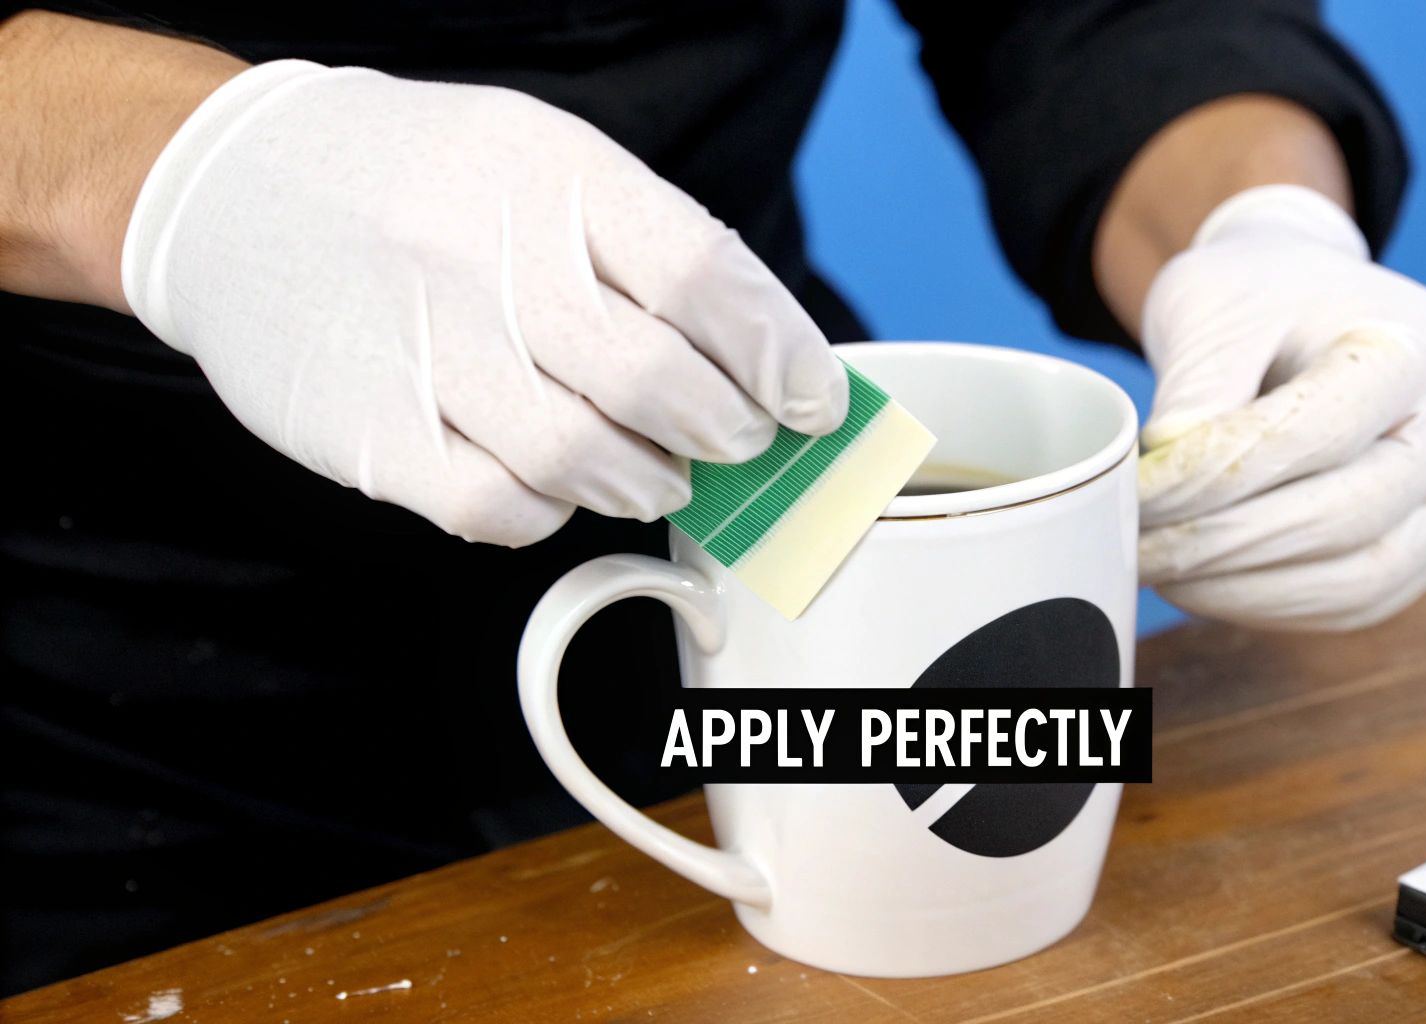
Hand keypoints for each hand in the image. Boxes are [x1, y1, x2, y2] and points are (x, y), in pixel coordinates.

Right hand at [122, 61, 847, 545]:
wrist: (233, 192)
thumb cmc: (423, 187)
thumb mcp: (545, 163)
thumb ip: (653, 250)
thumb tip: (770, 360)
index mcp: (552, 177)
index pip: (705, 279)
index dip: (780, 354)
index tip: (812, 399)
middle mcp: (487, 259)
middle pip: (659, 384)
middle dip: (725, 431)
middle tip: (734, 438)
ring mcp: (422, 349)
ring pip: (587, 461)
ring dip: (647, 479)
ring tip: (654, 466)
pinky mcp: (368, 432)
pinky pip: (499, 509)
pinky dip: (551, 512)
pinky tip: (555, 483)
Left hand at [1137, 185, 1425, 629]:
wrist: (1314, 304)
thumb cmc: (1263, 295)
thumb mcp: (1214, 306)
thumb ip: (1195, 389)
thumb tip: (1165, 482)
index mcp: (1418, 343)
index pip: (1319, 431)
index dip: (1218, 476)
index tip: (1140, 494)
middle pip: (1351, 513)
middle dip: (1230, 545)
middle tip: (1142, 551)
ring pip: (1363, 577)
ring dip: (1249, 590)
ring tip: (1167, 572)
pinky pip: (1362, 599)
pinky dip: (1279, 605)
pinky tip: (1211, 587)